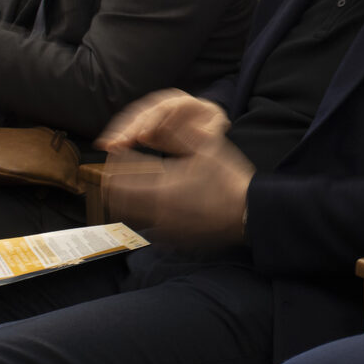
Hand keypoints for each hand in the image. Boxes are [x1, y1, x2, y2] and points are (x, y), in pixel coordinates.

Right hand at [96, 89, 230, 153]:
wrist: (204, 121)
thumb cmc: (211, 123)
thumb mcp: (216, 124)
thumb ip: (213, 128)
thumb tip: (209, 133)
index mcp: (180, 101)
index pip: (164, 109)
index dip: (153, 122)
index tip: (143, 137)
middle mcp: (162, 101)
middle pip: (143, 112)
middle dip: (128, 128)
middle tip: (116, 144)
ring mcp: (150, 109)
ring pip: (131, 117)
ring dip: (117, 131)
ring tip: (106, 145)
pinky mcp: (143, 120)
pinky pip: (127, 125)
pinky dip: (117, 134)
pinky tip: (107, 145)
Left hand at [103, 135, 253, 248]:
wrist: (249, 214)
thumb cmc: (230, 180)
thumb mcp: (205, 148)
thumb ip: (176, 135)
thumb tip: (156, 123)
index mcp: (162, 187)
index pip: (121, 176)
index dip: (115, 162)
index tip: (115, 152)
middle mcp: (157, 211)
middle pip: (118, 200)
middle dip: (114, 183)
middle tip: (117, 171)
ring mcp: (165, 228)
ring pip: (132, 215)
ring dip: (128, 200)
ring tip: (134, 186)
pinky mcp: (175, 239)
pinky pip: (150, 227)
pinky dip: (146, 214)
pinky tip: (157, 204)